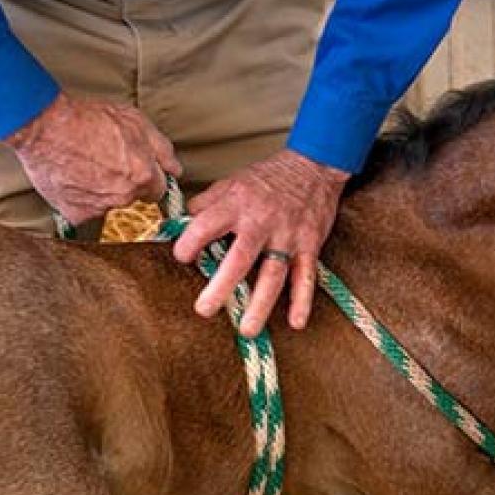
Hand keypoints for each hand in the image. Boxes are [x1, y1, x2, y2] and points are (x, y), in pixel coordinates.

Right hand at [5, 93, 181, 223]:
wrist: (46, 127)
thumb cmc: (87, 118)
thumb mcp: (135, 120)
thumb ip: (161, 148)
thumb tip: (175, 169)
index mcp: (143, 175)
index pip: (158, 190)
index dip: (147, 177)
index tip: (135, 170)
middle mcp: (124, 196)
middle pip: (133, 198)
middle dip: (123, 183)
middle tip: (104, 161)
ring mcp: (100, 208)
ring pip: (109, 205)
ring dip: (101, 191)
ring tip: (84, 166)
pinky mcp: (76, 214)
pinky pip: (84, 211)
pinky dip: (79, 199)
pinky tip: (71, 179)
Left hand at [173, 149, 347, 336]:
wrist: (314, 165)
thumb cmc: (268, 177)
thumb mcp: (232, 182)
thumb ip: (207, 203)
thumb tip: (181, 222)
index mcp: (237, 205)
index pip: (206, 224)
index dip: (190, 242)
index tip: (182, 257)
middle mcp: (261, 222)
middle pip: (240, 258)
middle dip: (221, 286)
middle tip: (204, 310)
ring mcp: (287, 237)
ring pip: (273, 274)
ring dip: (260, 304)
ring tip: (247, 330)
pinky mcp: (309, 246)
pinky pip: (306, 276)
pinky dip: (303, 300)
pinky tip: (296, 322)